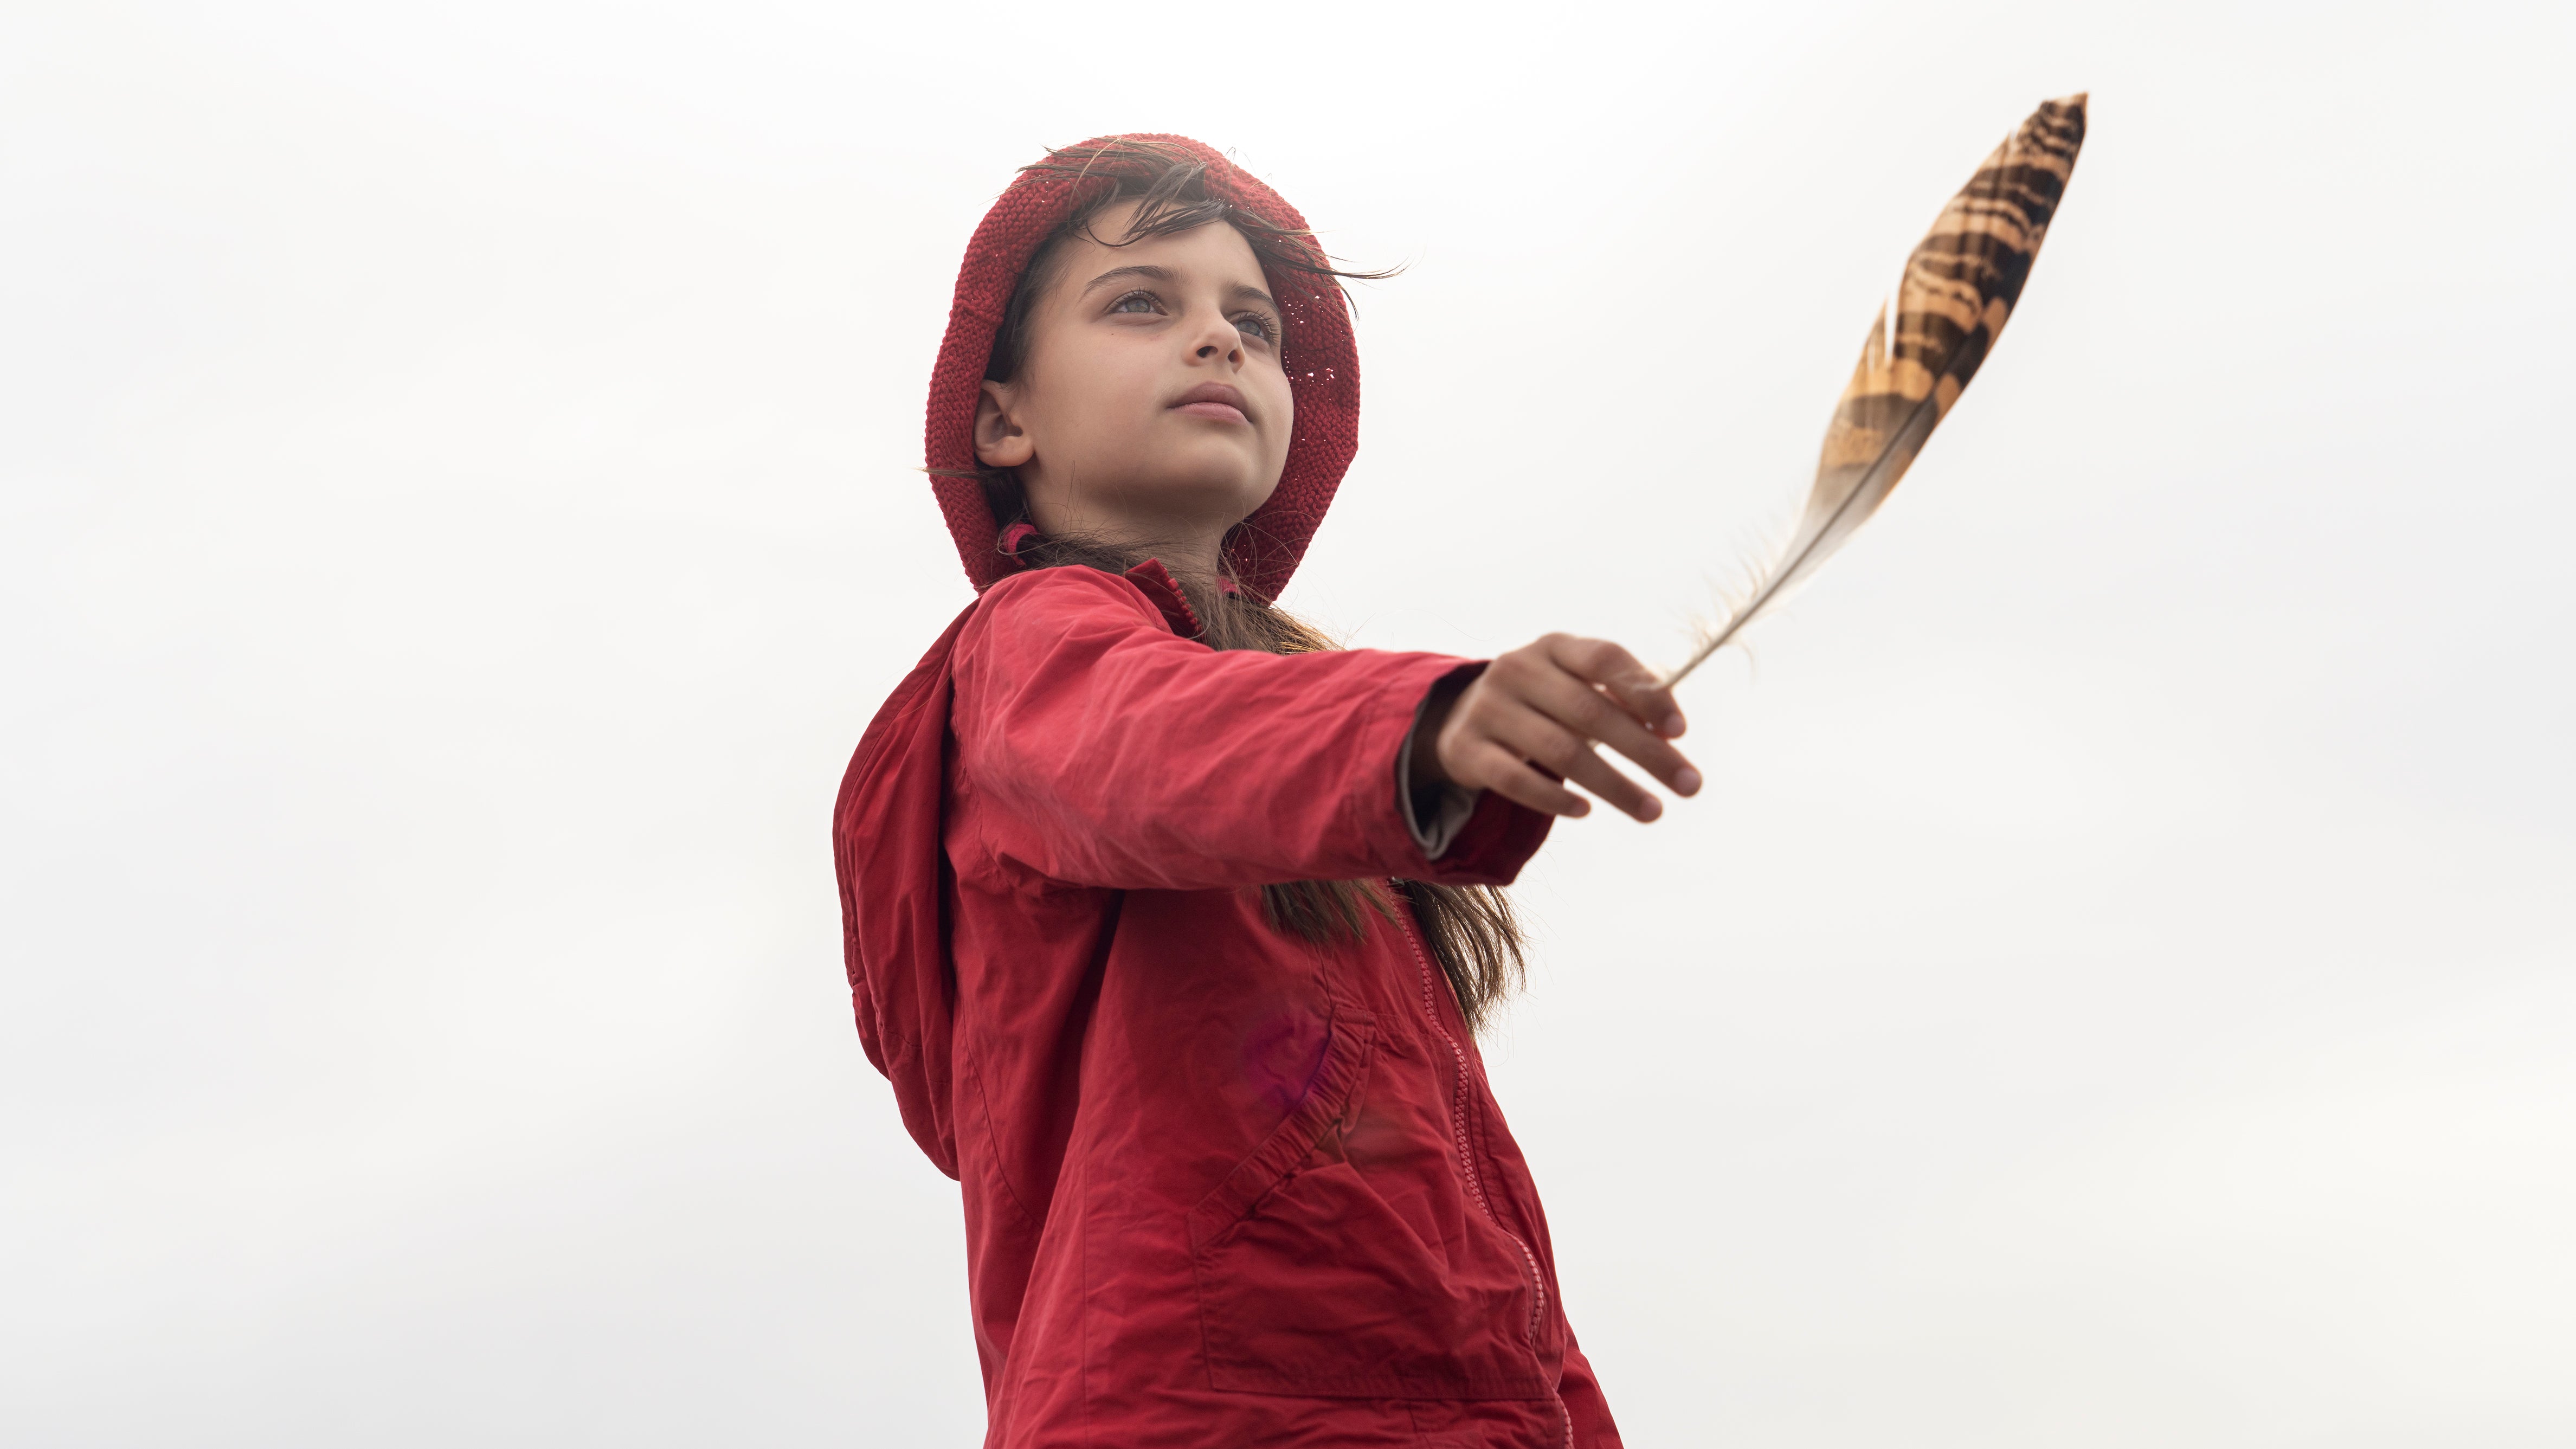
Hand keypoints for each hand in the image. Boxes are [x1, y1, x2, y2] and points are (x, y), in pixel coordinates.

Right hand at [1413, 634, 1700, 821]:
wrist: (1461, 717)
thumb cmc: (1542, 703)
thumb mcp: (1575, 687)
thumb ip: (1619, 701)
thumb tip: (1670, 735)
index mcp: (1553, 647)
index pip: (1605, 660)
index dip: (1645, 693)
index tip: (1680, 731)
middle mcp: (1518, 669)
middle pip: (1590, 712)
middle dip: (1646, 752)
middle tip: (1688, 785)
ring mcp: (1488, 708)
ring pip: (1559, 751)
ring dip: (1613, 785)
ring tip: (1651, 810)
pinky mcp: (1467, 749)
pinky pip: (1516, 779)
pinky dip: (1553, 798)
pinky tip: (1586, 811)